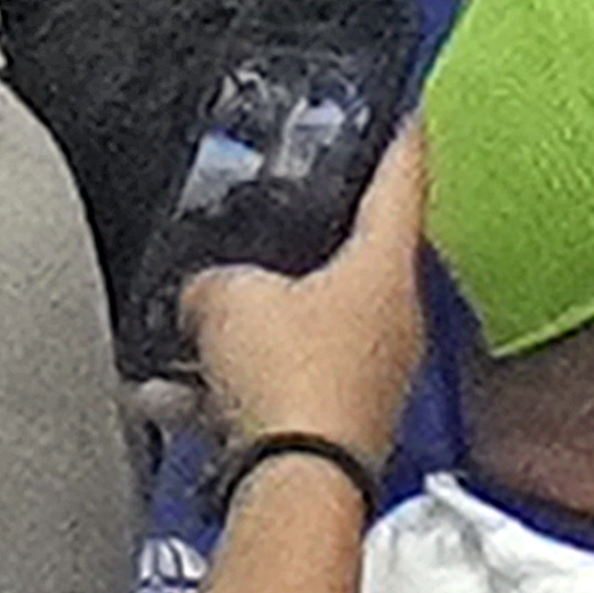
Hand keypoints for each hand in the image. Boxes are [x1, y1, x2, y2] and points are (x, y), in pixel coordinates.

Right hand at [190, 124, 429, 455]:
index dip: (401, 138)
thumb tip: (209, 297)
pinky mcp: (345, 416)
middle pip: (359, 255)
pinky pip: (287, 379)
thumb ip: (214, 279)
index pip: (402, 181)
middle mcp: (397, 319)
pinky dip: (239, 381)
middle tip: (283, 205)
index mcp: (385, 270)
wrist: (296, 484)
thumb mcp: (226, 297)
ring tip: (202, 317)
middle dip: (313, 235)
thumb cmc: (286, 380)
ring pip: (314, 322)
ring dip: (260, 320)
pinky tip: (185, 391)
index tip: (409, 109)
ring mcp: (375, 372)